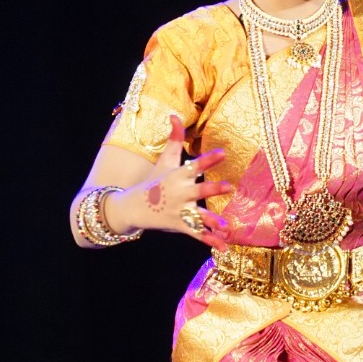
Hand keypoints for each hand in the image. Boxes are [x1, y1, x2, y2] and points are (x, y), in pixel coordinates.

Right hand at [108, 115, 232, 249]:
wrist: (132, 208)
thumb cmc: (153, 181)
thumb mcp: (164, 161)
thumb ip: (174, 140)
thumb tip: (174, 115)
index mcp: (177, 176)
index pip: (195, 165)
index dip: (209, 159)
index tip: (223, 153)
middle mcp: (180, 193)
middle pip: (199, 190)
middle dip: (214, 189)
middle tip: (229, 186)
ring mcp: (180, 211)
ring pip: (199, 216)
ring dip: (212, 221)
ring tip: (226, 227)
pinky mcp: (180, 226)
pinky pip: (197, 235)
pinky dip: (210, 241)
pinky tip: (224, 246)